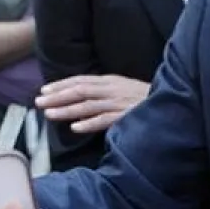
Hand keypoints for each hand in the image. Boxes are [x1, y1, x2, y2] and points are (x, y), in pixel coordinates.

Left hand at [36, 75, 150, 133]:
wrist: (171, 103)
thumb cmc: (145, 99)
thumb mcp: (123, 89)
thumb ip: (104, 92)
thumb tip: (81, 97)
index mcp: (110, 81)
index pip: (81, 81)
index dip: (61, 85)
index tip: (43, 90)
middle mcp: (112, 89)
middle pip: (80, 91)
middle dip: (57, 96)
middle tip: (38, 102)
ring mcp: (119, 103)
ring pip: (88, 105)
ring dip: (67, 110)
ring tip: (49, 114)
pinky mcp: (127, 116)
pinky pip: (105, 120)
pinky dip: (89, 123)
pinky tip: (75, 128)